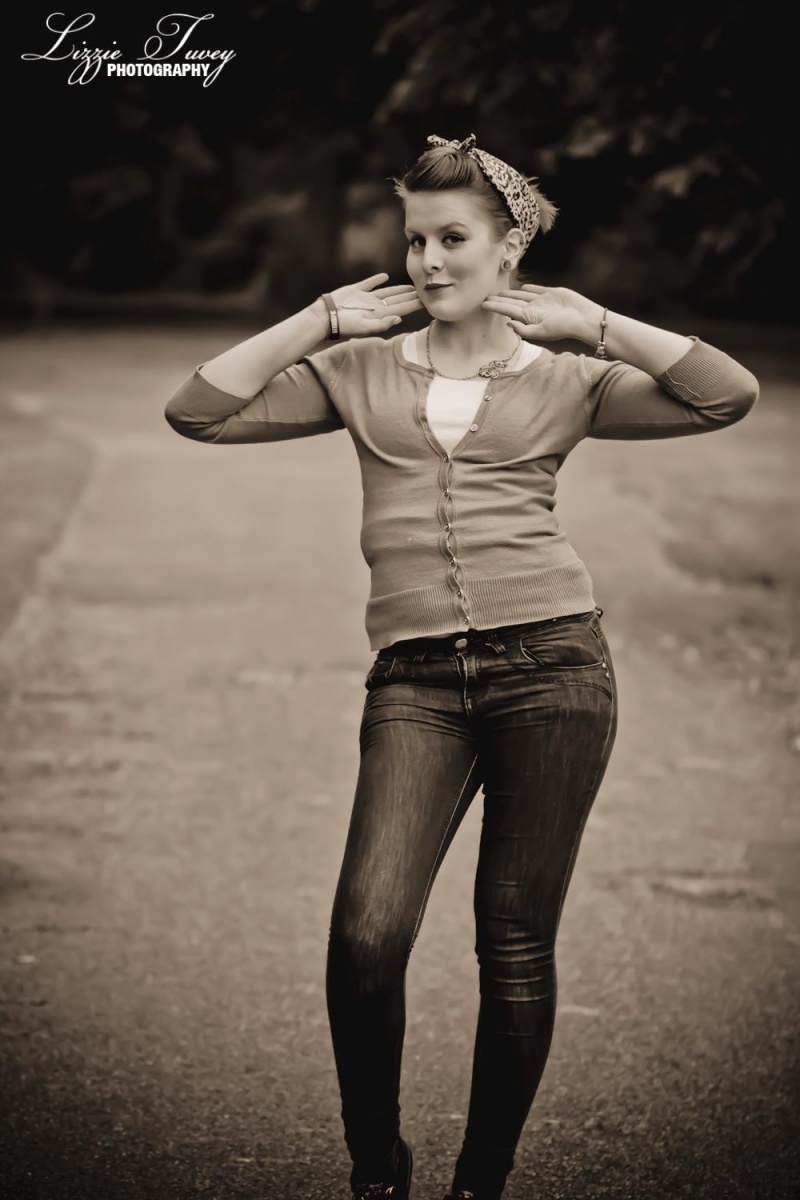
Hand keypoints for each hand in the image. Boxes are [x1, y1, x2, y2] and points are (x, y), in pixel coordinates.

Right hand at [329, 273, 423, 336]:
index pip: (401, 309)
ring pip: (387, 292)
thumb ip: (382, 324)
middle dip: (411, 297)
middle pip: (397, 300)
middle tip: (425, 292)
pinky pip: (370, 284)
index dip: (414, 305)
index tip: (426, 301)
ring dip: (399, 290)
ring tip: (410, 287)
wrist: (326, 317)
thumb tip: (400, 318)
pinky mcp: (356, 291)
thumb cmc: (344, 325)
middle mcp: (375, 307)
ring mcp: (366, 299)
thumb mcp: (364, 327)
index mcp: (379, 315)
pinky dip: (377, 280)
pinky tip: (385, 276)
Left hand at [482, 283, 600, 343]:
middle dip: (499, 300)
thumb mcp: (540, 332)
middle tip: (486, 297)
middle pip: (512, 303)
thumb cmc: (562, 327)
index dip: (495, 307)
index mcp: (528, 318)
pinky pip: (537, 290)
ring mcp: (542, 301)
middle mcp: (533, 309)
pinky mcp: (552, 293)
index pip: (507, 311)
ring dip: (511, 294)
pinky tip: (522, 286)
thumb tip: (508, 323)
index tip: (482, 304)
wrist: (582, 318)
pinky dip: (529, 288)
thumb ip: (523, 330)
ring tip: (500, 292)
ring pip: (522, 295)